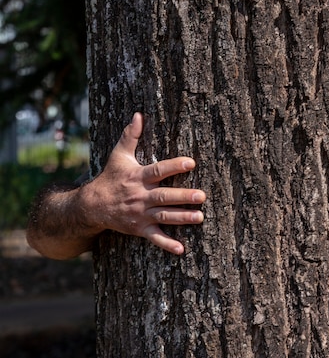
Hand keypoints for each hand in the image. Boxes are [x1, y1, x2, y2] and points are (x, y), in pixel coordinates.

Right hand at [79, 113, 206, 254]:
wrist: (91, 206)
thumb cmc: (110, 177)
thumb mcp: (119, 156)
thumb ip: (130, 136)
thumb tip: (138, 114)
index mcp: (138, 177)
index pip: (158, 170)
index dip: (174, 166)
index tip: (191, 162)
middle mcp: (140, 196)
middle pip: (164, 196)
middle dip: (183, 196)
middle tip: (202, 196)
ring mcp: (140, 214)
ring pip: (164, 217)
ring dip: (182, 218)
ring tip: (200, 217)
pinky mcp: (139, 229)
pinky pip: (155, 237)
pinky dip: (167, 244)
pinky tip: (182, 249)